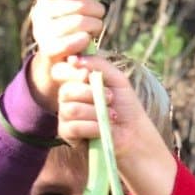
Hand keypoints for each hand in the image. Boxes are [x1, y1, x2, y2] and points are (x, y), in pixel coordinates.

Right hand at [25, 0, 108, 111]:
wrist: (58, 60)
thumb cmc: (71, 24)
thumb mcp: (81, 1)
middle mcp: (40, 12)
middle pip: (76, 4)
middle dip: (96, 9)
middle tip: (100, 14)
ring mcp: (43, 32)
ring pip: (78, 23)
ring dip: (94, 26)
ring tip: (96, 29)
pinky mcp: (48, 51)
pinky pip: (72, 43)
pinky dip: (84, 41)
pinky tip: (87, 41)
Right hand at [54, 53, 177, 194]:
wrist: (134, 135)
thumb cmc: (126, 106)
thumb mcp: (116, 79)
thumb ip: (97, 64)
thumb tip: (73, 59)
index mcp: (76, 82)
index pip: (61, 71)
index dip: (72, 72)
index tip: (88, 76)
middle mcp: (68, 97)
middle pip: (66, 90)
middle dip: (91, 94)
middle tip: (111, 98)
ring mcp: (65, 116)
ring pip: (70, 109)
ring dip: (95, 112)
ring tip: (112, 116)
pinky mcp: (67, 134)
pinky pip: (72, 127)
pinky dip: (91, 127)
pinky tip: (103, 129)